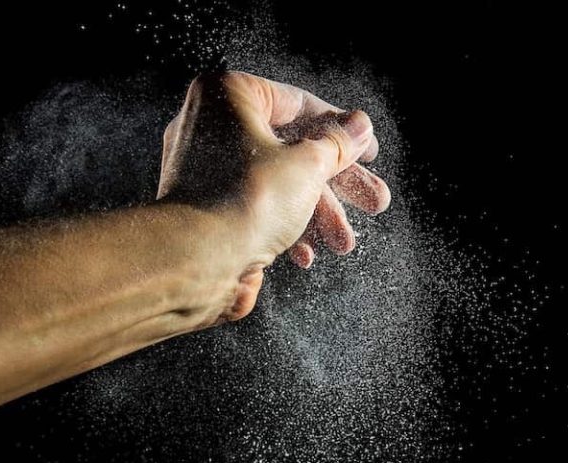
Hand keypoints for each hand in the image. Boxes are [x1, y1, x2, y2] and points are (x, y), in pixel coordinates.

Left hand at [158, 71, 390, 318]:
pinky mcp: (203, 208)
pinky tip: (305, 254)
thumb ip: (337, 144)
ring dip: (316, 214)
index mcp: (227, 95)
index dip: (341, 130)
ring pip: (274, 183)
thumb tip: (359, 127)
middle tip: (374, 201)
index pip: (298, 103)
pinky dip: (281, 227)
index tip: (367, 150)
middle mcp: (209, 127)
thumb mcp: (308, 165)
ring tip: (345, 243)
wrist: (194, 262)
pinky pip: (252, 208)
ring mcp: (203, 170)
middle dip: (337, 184)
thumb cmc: (247, 200)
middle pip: (290, 149)